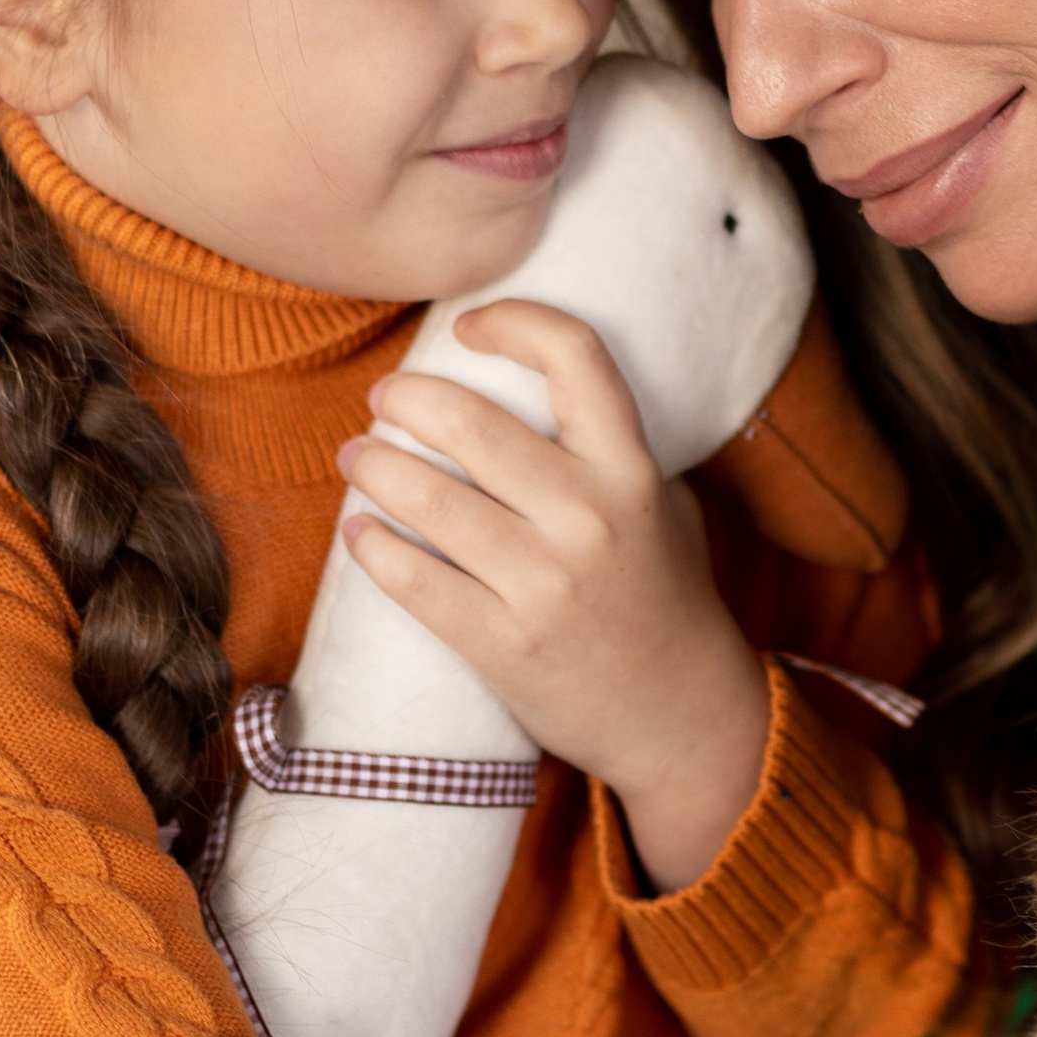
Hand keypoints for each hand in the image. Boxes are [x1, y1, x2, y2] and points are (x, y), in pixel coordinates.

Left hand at [338, 299, 769, 889]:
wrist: (680, 714)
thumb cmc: (665, 596)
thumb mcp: (663, 504)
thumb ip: (610, 448)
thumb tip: (524, 386)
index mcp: (631, 469)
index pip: (574, 357)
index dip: (513, 322)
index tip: (467, 329)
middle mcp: (590, 517)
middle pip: (471, 423)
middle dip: (406, 399)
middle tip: (384, 400)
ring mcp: (545, 583)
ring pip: (428, 497)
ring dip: (373, 466)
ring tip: (356, 457)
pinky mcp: (505, 644)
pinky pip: (414, 581)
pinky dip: (372, 548)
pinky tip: (359, 533)